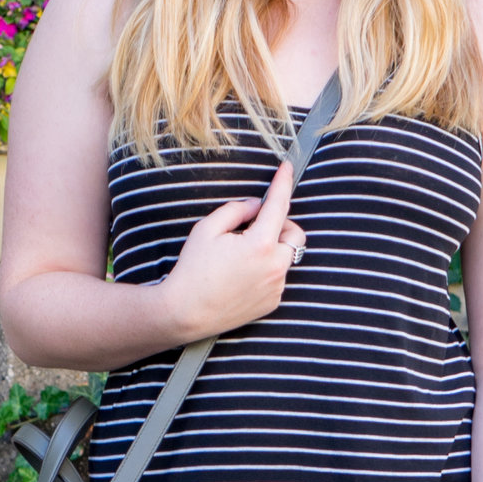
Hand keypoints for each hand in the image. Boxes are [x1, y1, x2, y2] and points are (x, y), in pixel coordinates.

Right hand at [160, 158, 305, 340]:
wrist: (187, 313)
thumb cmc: (193, 270)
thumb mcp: (207, 229)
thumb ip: (236, 210)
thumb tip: (256, 206)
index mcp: (260, 244)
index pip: (279, 205)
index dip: (283, 183)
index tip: (287, 168)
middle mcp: (275, 266)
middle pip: (295, 234)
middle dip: (280, 225)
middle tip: (255, 227)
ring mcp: (276, 287)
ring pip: (286, 257)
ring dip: (272, 249)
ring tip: (242, 257)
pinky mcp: (273, 302)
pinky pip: (277, 277)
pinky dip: (266, 270)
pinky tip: (241, 276)